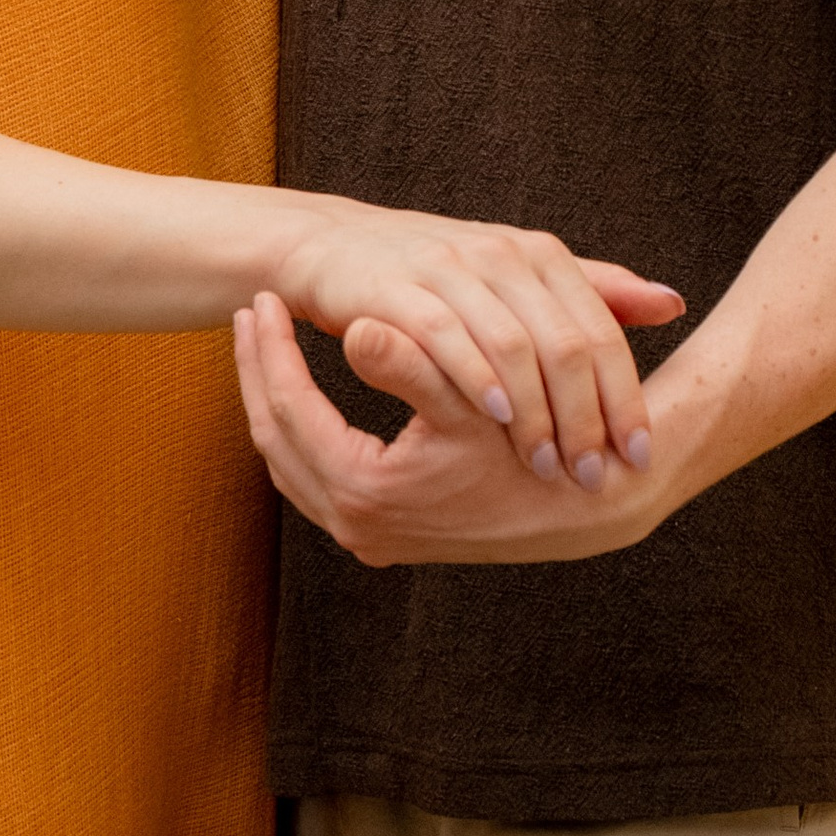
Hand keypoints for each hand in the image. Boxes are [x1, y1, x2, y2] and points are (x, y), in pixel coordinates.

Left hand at [234, 292, 664, 564]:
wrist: (587, 505)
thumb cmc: (535, 445)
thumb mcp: (473, 402)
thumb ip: (412, 367)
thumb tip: (354, 331)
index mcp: (368, 493)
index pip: (288, 411)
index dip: (272, 352)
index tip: (262, 300)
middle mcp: (357, 525)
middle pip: (276, 437)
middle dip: (259, 372)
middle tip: (249, 314)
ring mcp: (367, 534)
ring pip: (291, 461)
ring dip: (276, 400)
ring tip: (268, 343)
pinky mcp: (383, 532)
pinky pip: (316, 476)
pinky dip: (304, 430)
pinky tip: (306, 390)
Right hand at [274, 210, 681, 488]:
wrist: (337, 248)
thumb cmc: (439, 276)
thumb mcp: (520, 281)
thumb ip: (594, 292)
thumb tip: (673, 304)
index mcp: (541, 254)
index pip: (601, 331)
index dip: (625, 396)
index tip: (640, 457)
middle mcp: (503, 254)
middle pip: (566, 342)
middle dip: (587, 418)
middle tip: (595, 476)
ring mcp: (451, 268)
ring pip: (514, 345)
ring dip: (537, 414)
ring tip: (551, 467)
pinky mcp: (398, 289)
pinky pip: (448, 337)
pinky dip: (477, 380)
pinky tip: (496, 421)